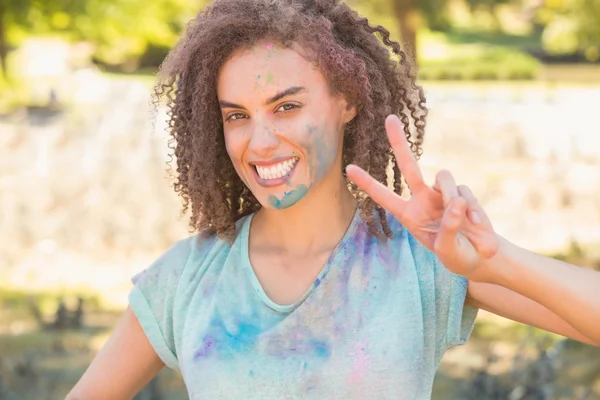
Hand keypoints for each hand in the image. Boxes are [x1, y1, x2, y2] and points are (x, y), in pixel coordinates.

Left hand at [346, 115, 499, 280]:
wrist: (480, 256)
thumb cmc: (456, 255)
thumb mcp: (447, 249)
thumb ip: (449, 227)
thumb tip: (455, 200)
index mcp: (409, 215)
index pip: (384, 196)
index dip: (367, 183)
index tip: (348, 168)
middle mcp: (423, 199)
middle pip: (408, 166)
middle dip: (399, 142)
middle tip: (389, 119)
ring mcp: (443, 194)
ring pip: (444, 176)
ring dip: (452, 195)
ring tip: (463, 220)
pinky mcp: (463, 193)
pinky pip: (464, 191)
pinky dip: (471, 208)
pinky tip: (476, 225)